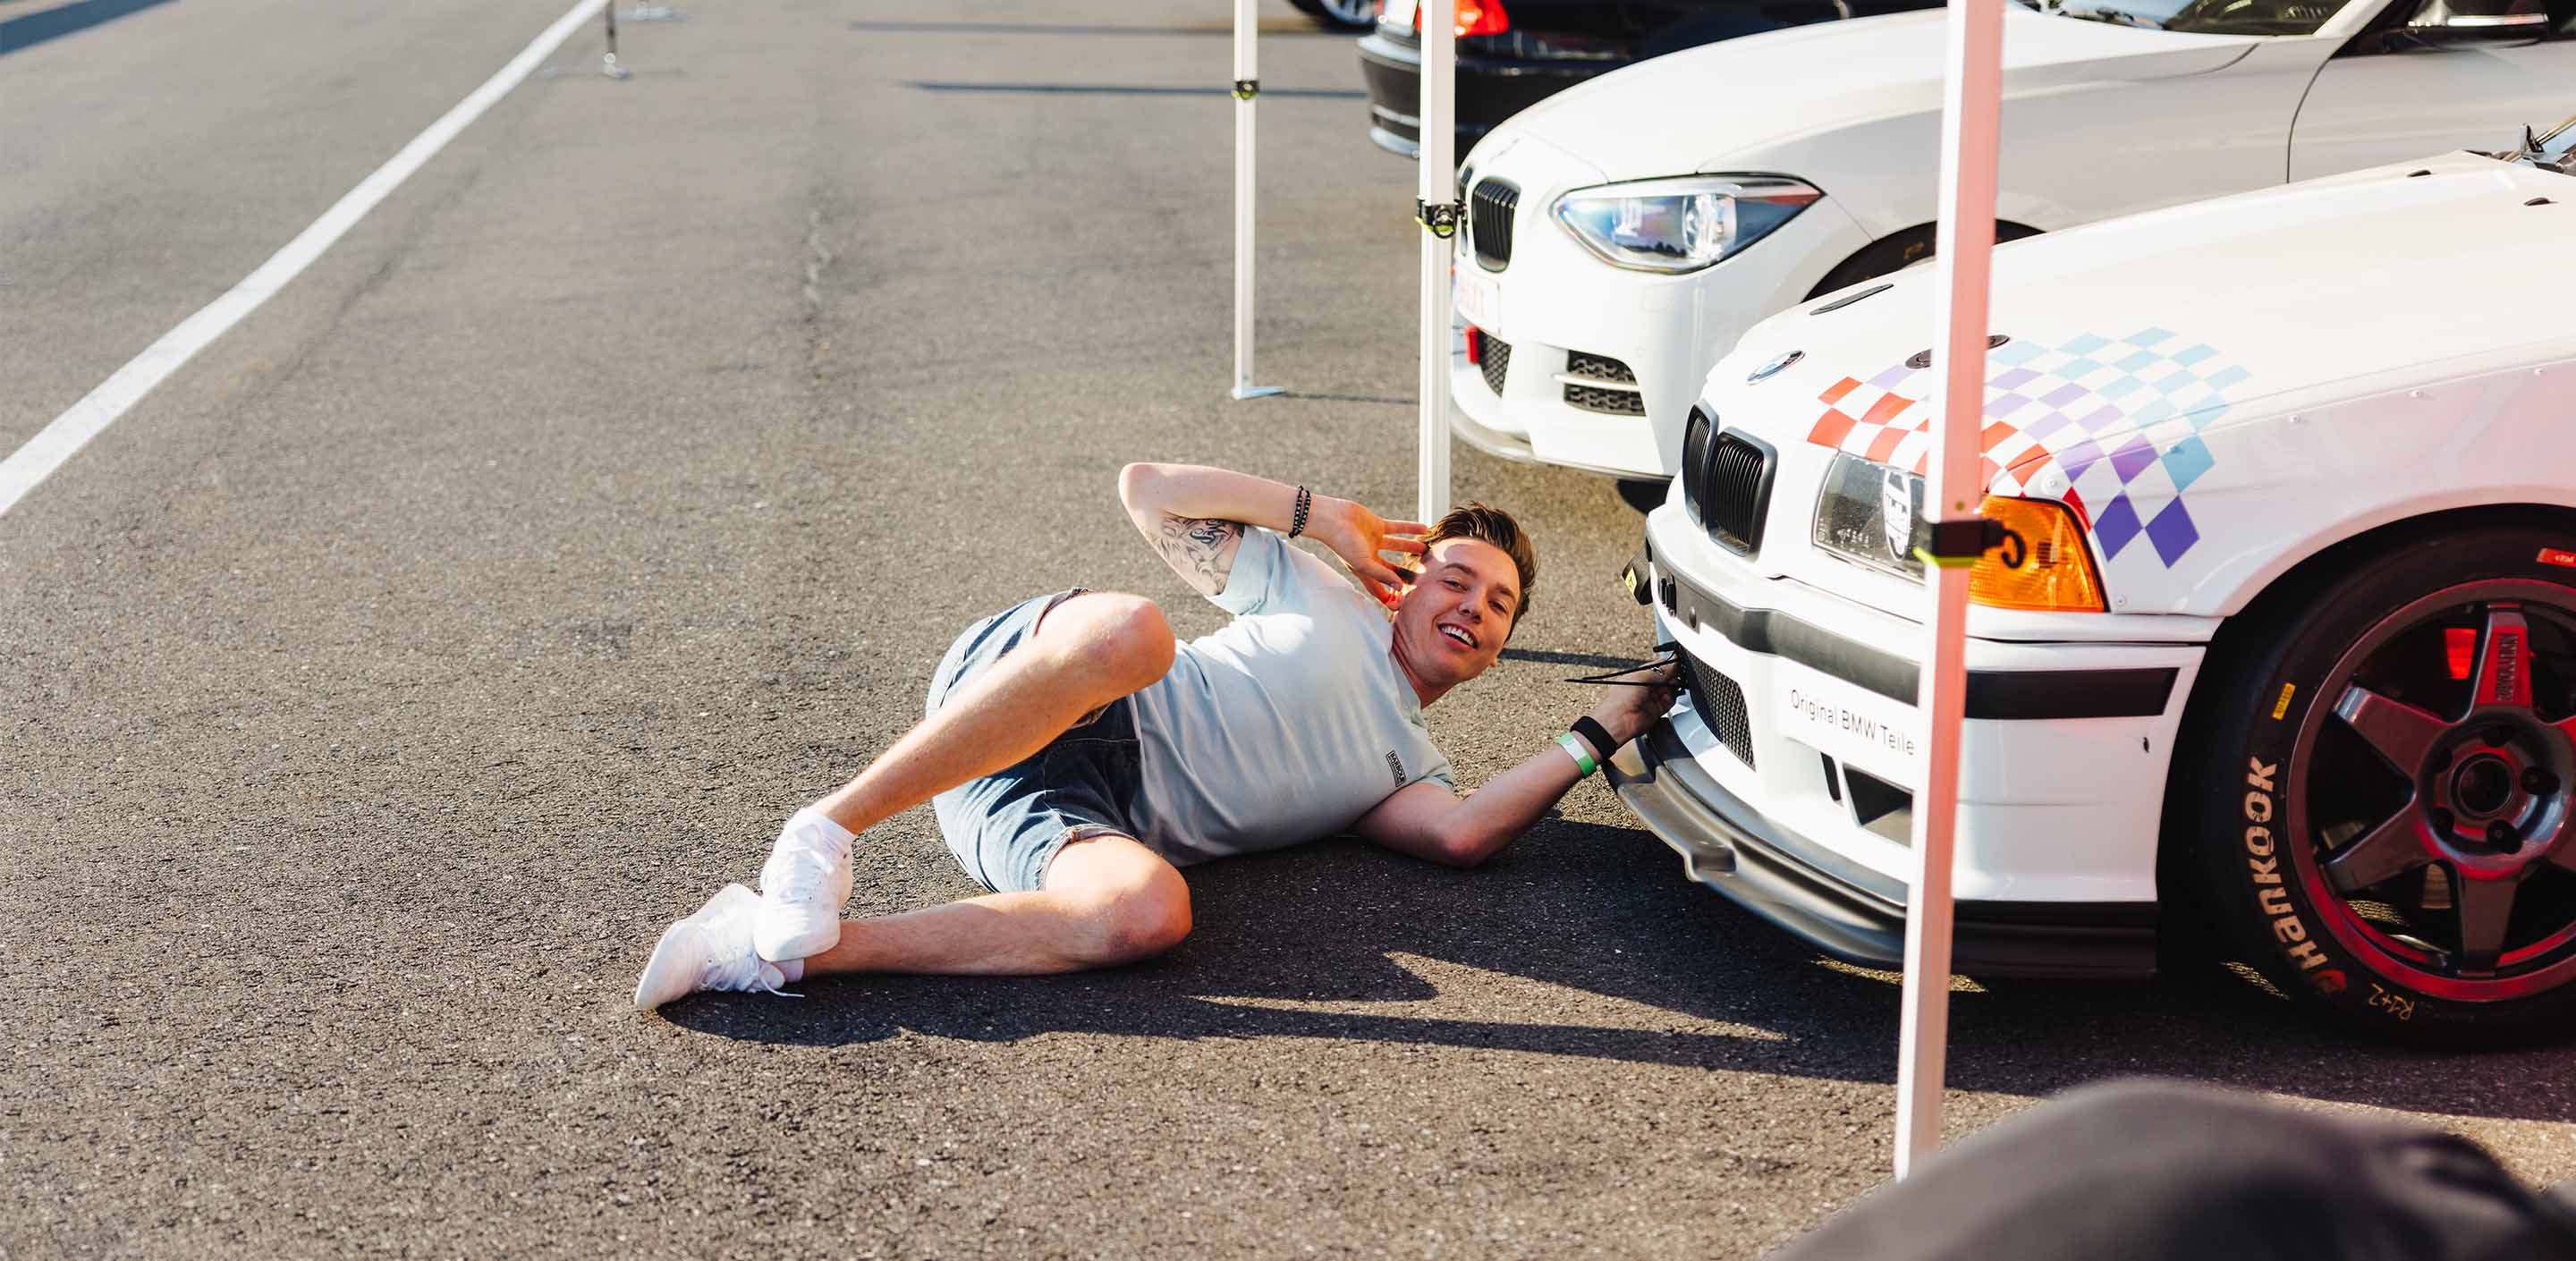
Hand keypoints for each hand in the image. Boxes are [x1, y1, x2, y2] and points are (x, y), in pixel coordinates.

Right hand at [1310, 496, 1428, 606]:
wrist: (1332, 518)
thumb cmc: (1342, 543)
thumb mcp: (1363, 563)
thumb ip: (1382, 575)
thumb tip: (1399, 588)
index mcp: (1363, 570)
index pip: (1378, 589)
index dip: (1389, 597)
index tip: (1403, 604)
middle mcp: (1369, 557)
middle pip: (1390, 570)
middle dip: (1404, 574)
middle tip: (1422, 577)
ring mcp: (1373, 541)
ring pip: (1396, 547)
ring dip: (1410, 548)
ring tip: (1426, 550)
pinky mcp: (1376, 526)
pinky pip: (1397, 528)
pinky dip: (1410, 528)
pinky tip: (1424, 529)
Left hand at [1585, 662, 1681, 751]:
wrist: (1618, 721)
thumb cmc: (1619, 699)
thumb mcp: (1641, 678)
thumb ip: (1659, 671)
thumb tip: (1672, 663)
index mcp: (1638, 676)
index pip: (1656, 667)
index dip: (1666, 664)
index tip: (1676, 661)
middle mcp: (1644, 687)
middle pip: (1664, 678)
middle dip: (1672, 675)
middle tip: (1678, 673)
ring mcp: (1650, 699)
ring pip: (1668, 689)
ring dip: (1673, 687)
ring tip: (1674, 684)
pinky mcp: (1655, 710)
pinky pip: (1668, 702)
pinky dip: (1671, 698)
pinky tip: (1669, 696)